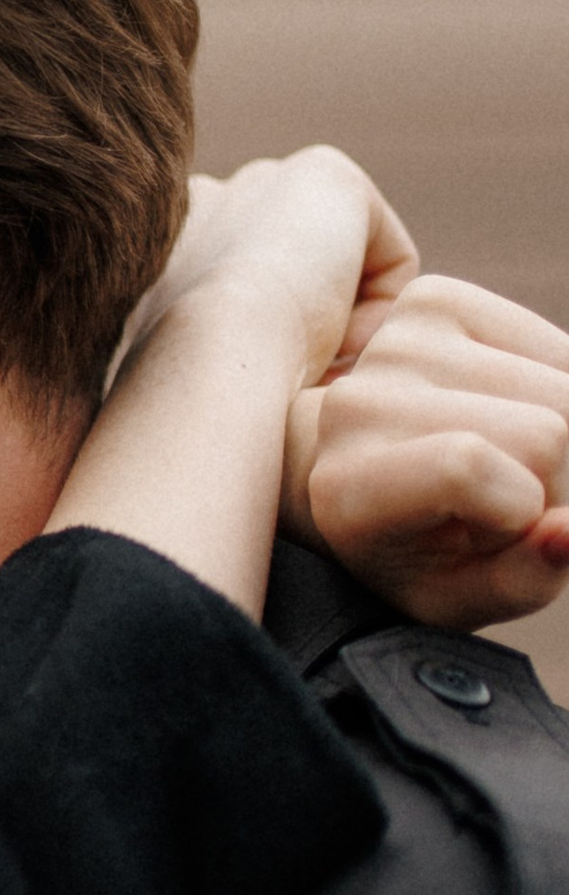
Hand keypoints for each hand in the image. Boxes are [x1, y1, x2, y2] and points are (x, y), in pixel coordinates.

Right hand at [53, 151, 417, 617]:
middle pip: (292, 283)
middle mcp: (201, 202)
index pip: (232, 295)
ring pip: (343, 280)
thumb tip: (189, 433)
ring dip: (341, 333)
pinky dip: (379, 311)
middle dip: (306, 338)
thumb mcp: (155, 403)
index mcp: (147, 250)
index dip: (257, 358)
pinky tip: (332, 338)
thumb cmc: (168, 409)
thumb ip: (174, 382)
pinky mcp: (323, 175)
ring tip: (305, 374)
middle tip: (285, 394)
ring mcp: (259, 182)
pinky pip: (388, 259)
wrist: (202, 365)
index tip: (252, 406)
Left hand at [284, 273, 568, 628]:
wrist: (363, 472)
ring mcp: (393, 342)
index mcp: (348, 487)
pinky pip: (558, 346)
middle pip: (543, 429)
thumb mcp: (460, 596)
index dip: (522, 509)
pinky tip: (509, 412)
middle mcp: (356, 403)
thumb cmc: (418, 548)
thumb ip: (521, 580)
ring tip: (501, 458)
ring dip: (558, 433)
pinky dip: (558, 384)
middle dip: (553, 475)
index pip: (467, 466)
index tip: (504, 531)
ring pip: (563, 385)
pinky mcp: (433, 298)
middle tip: (504, 498)